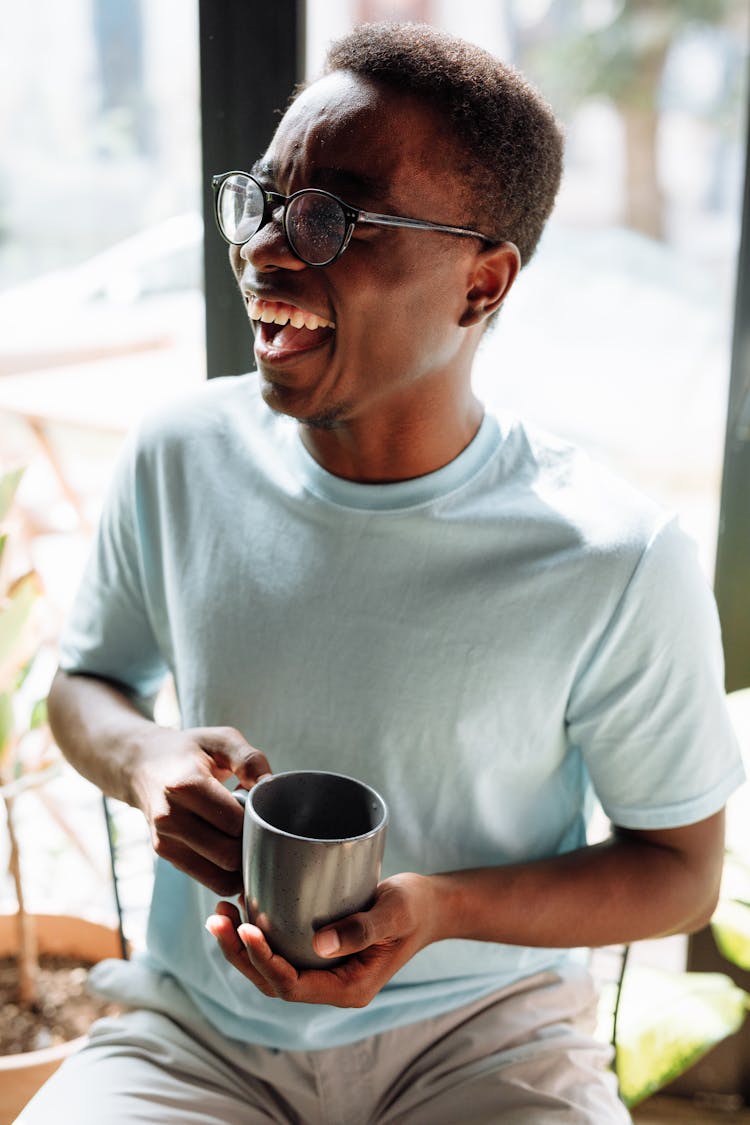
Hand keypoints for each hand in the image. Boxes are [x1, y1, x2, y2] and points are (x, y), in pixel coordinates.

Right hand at [133, 725, 270, 895]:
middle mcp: (170, 817)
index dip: (257, 818)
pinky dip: (230, 875)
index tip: (262, 806)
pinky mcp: (166, 855)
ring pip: (221, 876)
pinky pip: (210, 881)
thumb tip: (270, 789)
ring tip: (246, 837)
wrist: (141, 763)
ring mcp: (164, 840)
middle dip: (252, 844)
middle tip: (259, 825)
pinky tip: (235, 850)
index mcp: (185, 785)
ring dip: (243, 864)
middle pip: (228, 855)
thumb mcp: (221, 740)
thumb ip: (250, 760)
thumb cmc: (189, 750)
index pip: (235, 823)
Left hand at [206, 873, 437, 1006]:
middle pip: (273, 981)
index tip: (247, 929)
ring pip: (271, 967)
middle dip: (240, 953)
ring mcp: (323, 969)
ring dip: (240, 944)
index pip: (294, 986)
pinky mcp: (318, 949)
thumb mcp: (395, 913)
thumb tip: (321, 944)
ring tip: (219, 912)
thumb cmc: (415, 907)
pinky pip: (280, 950)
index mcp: (349, 988)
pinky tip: (242, 905)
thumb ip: (362, 929)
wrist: (429, 906)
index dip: (265, 962)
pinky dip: (257, 932)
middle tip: (217, 918)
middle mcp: (331, 985)